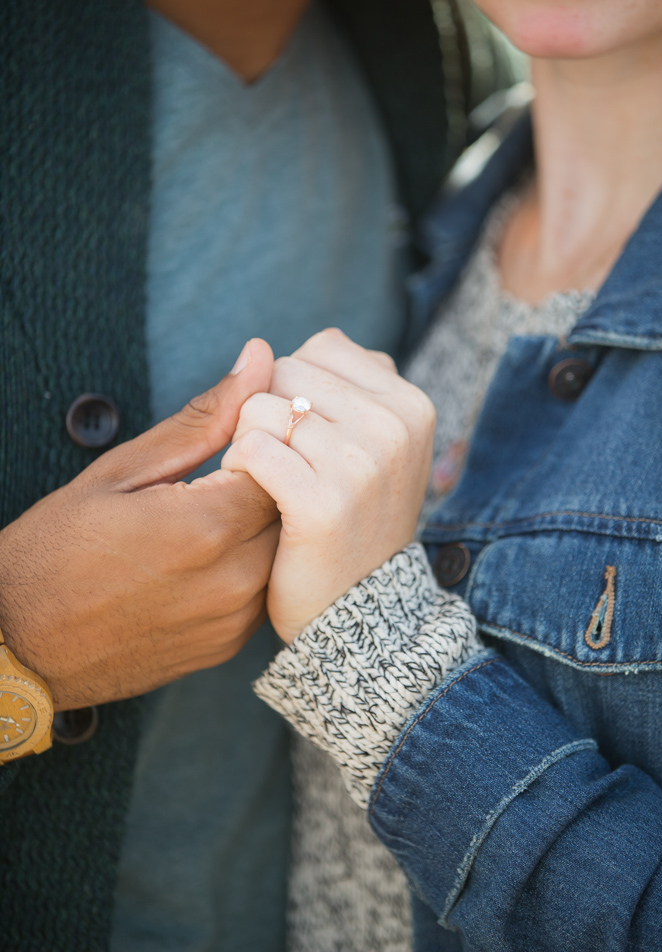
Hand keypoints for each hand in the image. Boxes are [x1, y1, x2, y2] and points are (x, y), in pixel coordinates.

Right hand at [0, 339, 279, 709]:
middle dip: (266, 482)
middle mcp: (234, 579)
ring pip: (283, 548)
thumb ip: (204, 418)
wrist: (21, 645)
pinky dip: (246, 564)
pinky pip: (264, 588)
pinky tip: (201, 558)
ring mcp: (234, 619)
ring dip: (258, 524)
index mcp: (207, 526)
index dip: (263, 443)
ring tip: (204, 517)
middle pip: (292, 505)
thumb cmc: (58, 550)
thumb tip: (259, 359)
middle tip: (215, 478)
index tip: (229, 443)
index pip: (285, 461)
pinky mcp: (229, 645)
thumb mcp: (124, 470)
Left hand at [221, 329, 434, 642]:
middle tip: (288, 466)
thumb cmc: (350, 518)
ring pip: (259, 407)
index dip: (294, 390)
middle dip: (267, 414)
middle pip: (284, 373)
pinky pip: (250, 446)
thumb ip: (328, 386)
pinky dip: (237, 471)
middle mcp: (394, 424)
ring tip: (271, 486)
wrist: (359, 611)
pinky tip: (255, 500)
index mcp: (408, 402)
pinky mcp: (323, 501)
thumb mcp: (362, 443)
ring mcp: (363, 462)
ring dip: (246, 445)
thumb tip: (257, 347)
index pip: (319, 349)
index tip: (308, 439)